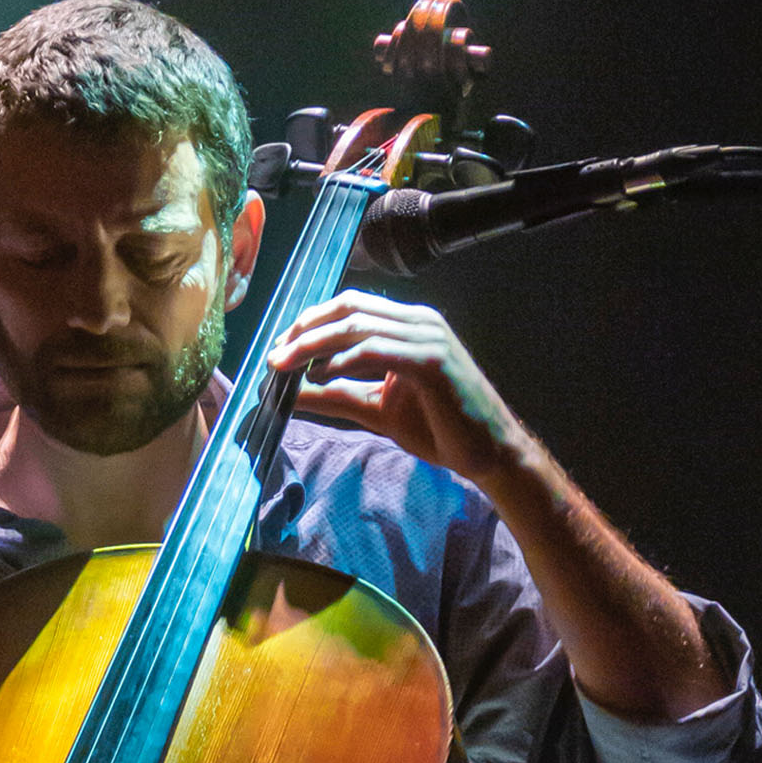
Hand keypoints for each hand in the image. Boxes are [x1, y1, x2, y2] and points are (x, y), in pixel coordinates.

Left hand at [265, 292, 528, 487]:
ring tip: (284, 365)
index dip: (310, 323)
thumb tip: (291, 391)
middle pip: (348, 308)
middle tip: (273, 355)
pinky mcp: (432, 360)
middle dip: (304, 329)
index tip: (279, 348)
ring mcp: (427, 337)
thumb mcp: (376, 409)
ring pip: (358, 326)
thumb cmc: (441, 429)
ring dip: (314, 344)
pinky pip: (377, 350)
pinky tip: (319, 376)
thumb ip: (336, 396)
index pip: (350, 308)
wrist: (488, 454)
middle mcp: (418, 321)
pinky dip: (342, 360)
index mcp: (407, 326)